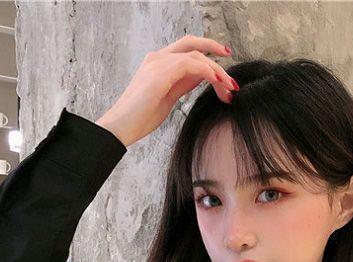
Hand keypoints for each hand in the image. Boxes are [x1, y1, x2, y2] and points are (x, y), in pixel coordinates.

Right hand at [95, 34, 236, 146]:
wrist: (121, 126)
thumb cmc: (140, 117)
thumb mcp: (167, 98)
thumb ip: (182, 84)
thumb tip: (201, 78)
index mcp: (158, 64)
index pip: (187, 51)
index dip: (207, 54)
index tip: (223, 67)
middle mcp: (157, 58)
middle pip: (192, 44)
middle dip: (215, 50)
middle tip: (231, 67)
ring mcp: (157, 63)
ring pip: (196, 56)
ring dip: (217, 71)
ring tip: (229, 87)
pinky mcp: (159, 73)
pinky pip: (190, 64)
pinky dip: (208, 71)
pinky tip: (217, 82)